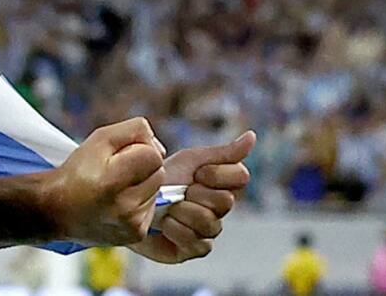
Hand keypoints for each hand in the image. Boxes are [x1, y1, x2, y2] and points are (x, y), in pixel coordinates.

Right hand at [44, 117, 165, 245]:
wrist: (57, 210)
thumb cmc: (78, 171)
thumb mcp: (100, 138)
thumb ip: (134, 130)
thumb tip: (160, 147)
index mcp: (113, 181)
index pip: (154, 156)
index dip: (139, 149)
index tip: (120, 155)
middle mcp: (125, 207)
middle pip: (159, 172)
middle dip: (142, 166)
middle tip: (116, 170)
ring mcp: (132, 224)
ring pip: (156, 190)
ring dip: (141, 184)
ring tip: (116, 187)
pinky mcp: (136, 235)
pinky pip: (152, 207)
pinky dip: (139, 201)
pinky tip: (119, 202)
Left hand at [128, 130, 255, 263]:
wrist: (132, 196)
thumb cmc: (164, 177)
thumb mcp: (191, 159)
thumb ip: (223, 152)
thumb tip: (253, 136)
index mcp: (223, 184)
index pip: (241, 176)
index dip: (217, 174)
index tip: (197, 173)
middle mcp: (220, 209)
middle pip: (225, 201)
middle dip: (196, 193)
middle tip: (180, 191)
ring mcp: (209, 230)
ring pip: (210, 222)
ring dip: (183, 211)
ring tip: (169, 207)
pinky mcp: (194, 249)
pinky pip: (197, 242)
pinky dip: (176, 230)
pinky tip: (165, 224)